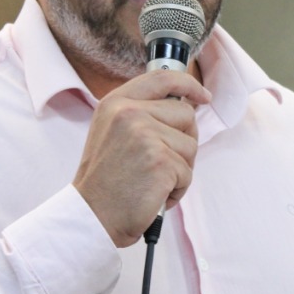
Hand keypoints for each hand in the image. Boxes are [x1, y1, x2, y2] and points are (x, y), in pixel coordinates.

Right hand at [73, 72, 211, 247]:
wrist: (91, 216)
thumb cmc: (105, 181)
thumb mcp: (112, 132)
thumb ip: (141, 112)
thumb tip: (184, 104)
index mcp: (116, 102)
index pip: (162, 77)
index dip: (188, 84)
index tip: (202, 95)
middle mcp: (129, 112)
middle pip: (185, 113)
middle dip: (182, 140)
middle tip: (158, 162)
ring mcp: (145, 135)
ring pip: (191, 144)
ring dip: (179, 168)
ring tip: (151, 180)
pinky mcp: (161, 161)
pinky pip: (188, 172)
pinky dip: (177, 189)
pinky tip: (153, 194)